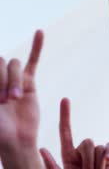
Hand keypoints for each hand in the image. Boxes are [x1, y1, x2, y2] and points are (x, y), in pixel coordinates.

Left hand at [0, 30, 43, 167]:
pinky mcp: (29, 82)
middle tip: (4, 101)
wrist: (15, 140)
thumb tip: (7, 83)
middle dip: (3, 80)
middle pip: (2, 62)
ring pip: (15, 64)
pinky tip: (40, 32)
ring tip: (15, 99)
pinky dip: (37, 46)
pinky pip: (33, 61)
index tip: (0, 99)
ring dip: (14, 80)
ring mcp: (13, 79)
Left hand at [40, 98, 108, 168]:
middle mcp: (83, 152)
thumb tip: (41, 149)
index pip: (66, 132)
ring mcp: (98, 153)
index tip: (65, 99)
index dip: (66, 115)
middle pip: (87, 141)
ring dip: (98, 162)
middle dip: (88, 158)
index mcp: (69, 157)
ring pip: (98, 146)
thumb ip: (53, 165)